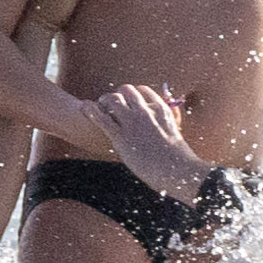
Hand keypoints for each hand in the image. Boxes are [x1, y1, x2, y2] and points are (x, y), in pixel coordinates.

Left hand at [89, 82, 215, 201]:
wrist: (179, 171)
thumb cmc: (179, 158)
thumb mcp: (177, 134)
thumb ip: (172, 118)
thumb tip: (171, 106)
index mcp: (160, 109)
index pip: (143, 91)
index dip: (134, 93)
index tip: (129, 98)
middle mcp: (145, 111)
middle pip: (126, 91)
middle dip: (118, 94)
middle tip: (111, 101)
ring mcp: (133, 124)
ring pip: (112, 100)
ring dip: (104, 100)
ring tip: (98, 105)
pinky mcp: (121, 138)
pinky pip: (102, 119)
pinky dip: (90, 111)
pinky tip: (84, 107)